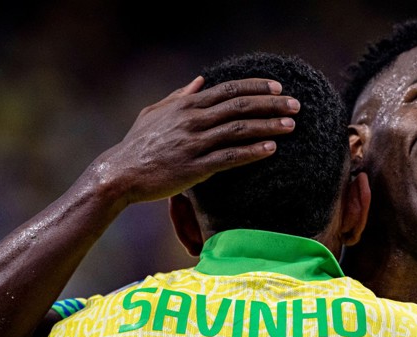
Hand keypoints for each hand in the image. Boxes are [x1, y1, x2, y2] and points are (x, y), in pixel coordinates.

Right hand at [84, 76, 298, 205]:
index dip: (256, 87)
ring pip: (239, 130)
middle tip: (296, 105)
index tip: (279, 88)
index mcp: (186, 105)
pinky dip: (252, 152)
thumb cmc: (138, 144)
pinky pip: (229, 157)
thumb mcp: (155, 112)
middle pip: (240, 106)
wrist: (119, 174)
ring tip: (291, 125)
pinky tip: (271, 149)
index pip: (229, 90)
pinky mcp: (195, 168)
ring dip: (268, 126)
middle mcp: (192, 120)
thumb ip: (180, 96)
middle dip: (271, 104)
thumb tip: (201, 81)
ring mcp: (194, 143)